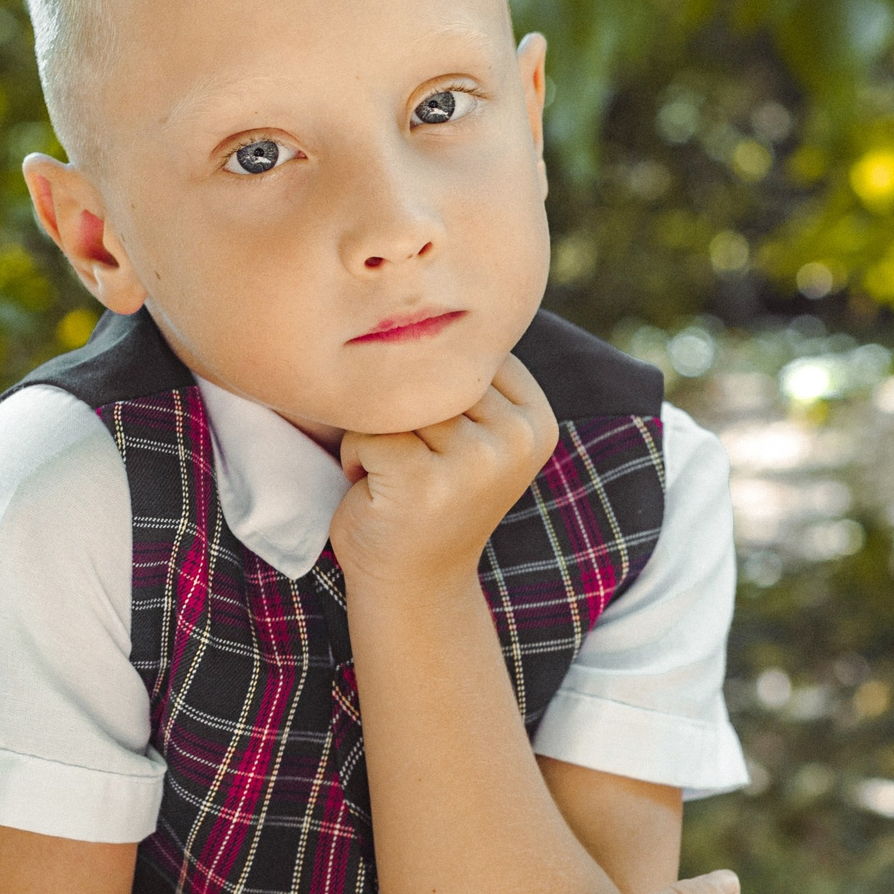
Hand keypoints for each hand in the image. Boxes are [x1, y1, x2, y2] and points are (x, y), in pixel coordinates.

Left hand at [330, 356, 557, 592]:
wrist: (416, 585)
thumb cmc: (433, 496)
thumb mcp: (474, 433)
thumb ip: (468, 381)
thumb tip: (422, 307)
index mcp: (537, 420)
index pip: (466, 355)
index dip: (434, 390)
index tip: (446, 444)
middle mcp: (516, 438)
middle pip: (431, 375)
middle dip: (405, 411)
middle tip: (418, 463)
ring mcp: (474, 462)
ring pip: (397, 401)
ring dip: (379, 434)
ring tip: (399, 475)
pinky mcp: (424, 482)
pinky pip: (367, 434)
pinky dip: (356, 458)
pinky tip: (379, 491)